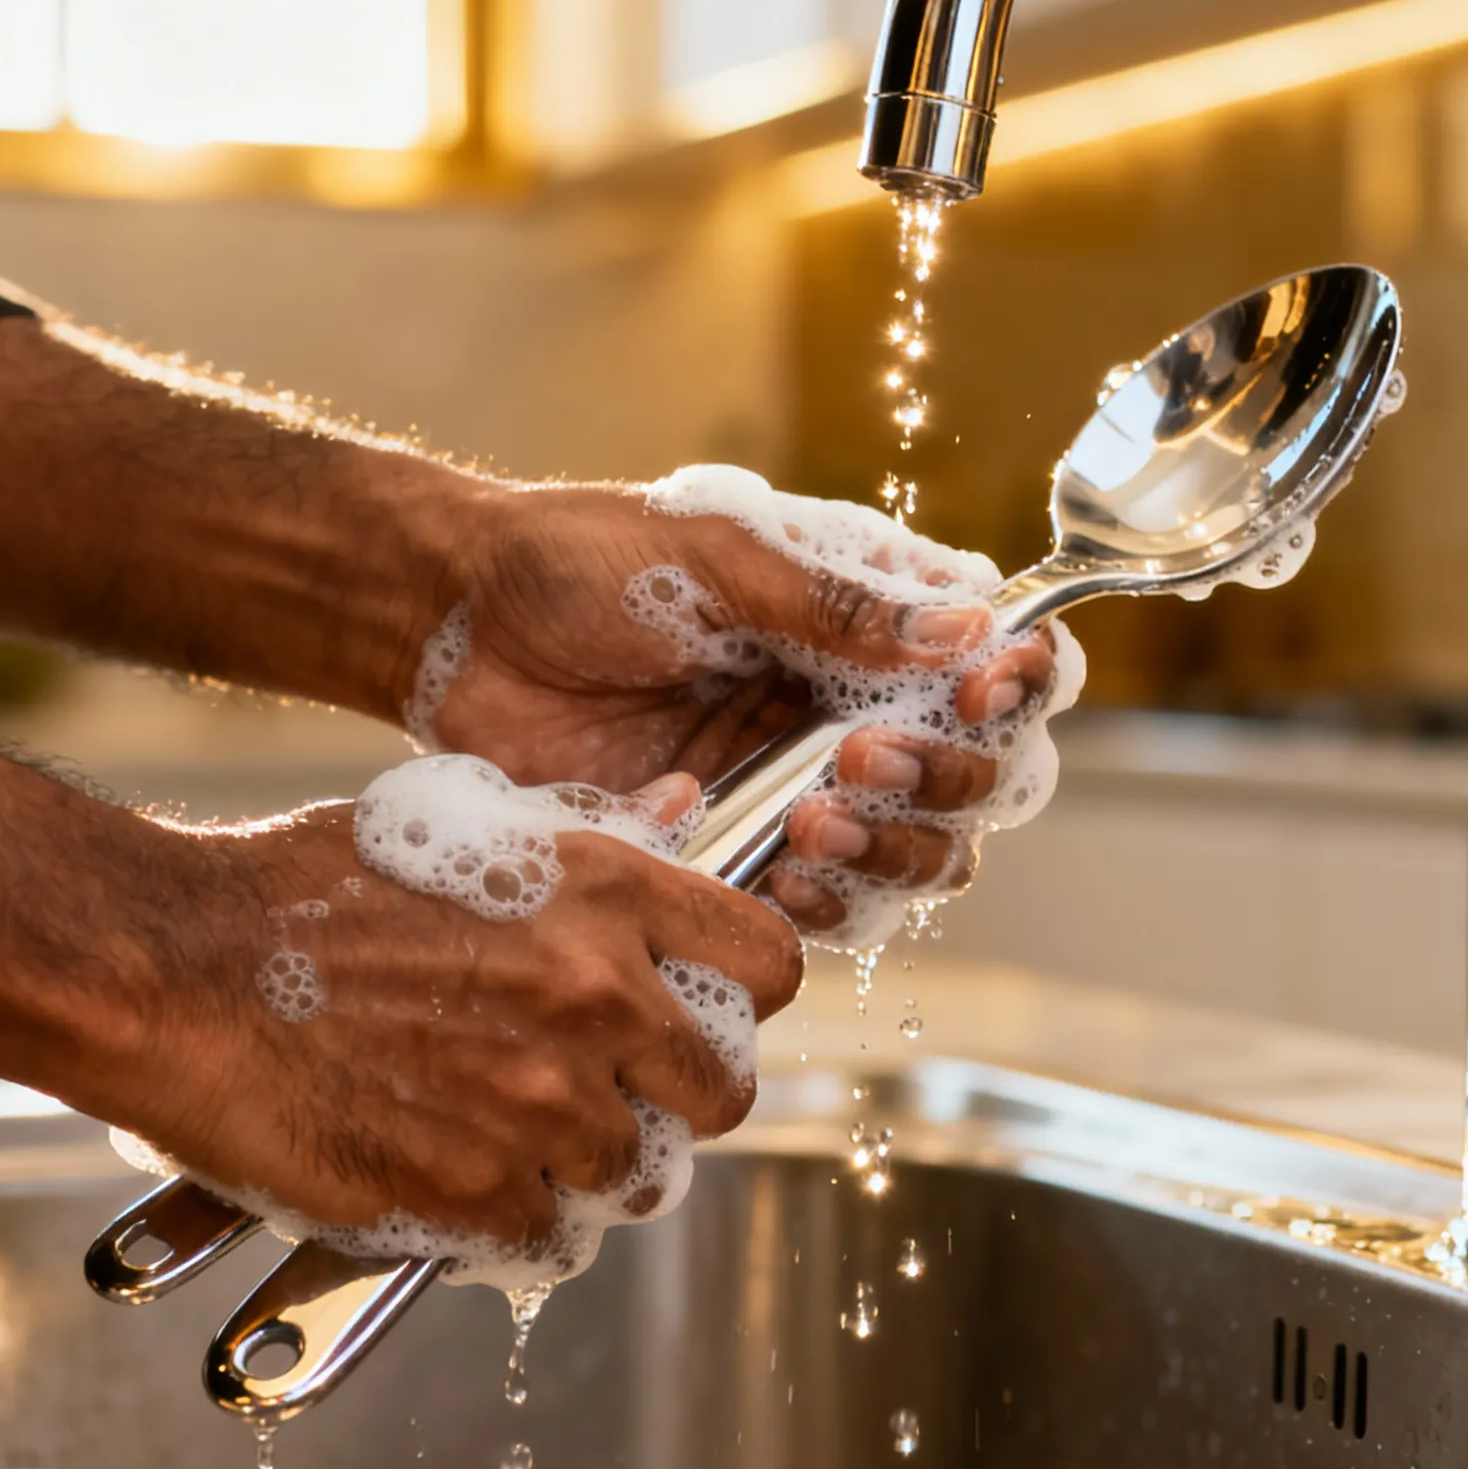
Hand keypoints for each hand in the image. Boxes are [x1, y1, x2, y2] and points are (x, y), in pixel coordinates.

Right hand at [108, 779, 802, 1246]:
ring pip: (633, 1178)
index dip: (738, 996)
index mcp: (604, 895)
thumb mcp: (461, 819)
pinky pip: (547, 1238)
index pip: (765, 965)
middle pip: (720, 1094)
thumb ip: (583, 846)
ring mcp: (539, 1106)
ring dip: (584, 1166)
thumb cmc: (304, 887)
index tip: (698, 1013)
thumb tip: (676, 825)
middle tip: (608, 1094)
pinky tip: (454, 1173)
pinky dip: (510, 1221)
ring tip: (509, 1133)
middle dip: (670, 1101)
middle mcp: (595, 1000)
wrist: (179, 969)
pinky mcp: (472, 1194)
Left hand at [417, 481, 1055, 933]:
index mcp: (860, 622)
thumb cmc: (579, 562)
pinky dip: (822, 899)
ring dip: (893, 850)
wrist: (453, 623)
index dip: (1015, 691)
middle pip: (973, 783)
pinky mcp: (731, 851)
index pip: (992, 668)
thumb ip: (839, 607)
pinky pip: (819, 906)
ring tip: (817, 818)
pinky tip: (783, 868)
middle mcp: (846, 710)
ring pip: (912, 858)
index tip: (985, 690)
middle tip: (865, 758)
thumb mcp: (715, 562)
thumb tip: (972, 632)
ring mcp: (793, 787)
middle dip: (945, 782)